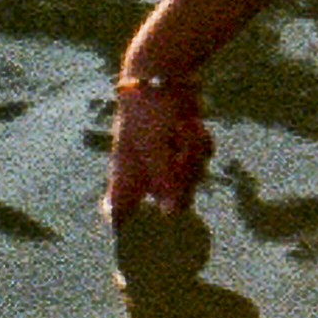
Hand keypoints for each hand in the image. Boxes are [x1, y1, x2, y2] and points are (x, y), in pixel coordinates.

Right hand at [105, 64, 210, 223]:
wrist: (161, 70)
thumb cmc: (146, 110)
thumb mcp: (154, 147)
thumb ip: (164, 182)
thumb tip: (171, 217)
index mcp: (126, 176)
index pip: (117, 216)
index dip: (124, 235)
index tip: (135, 247)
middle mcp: (144, 174)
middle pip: (168, 204)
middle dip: (182, 179)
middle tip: (180, 150)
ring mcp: (165, 163)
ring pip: (189, 182)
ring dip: (193, 156)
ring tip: (186, 129)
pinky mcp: (182, 150)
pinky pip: (199, 163)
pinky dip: (200, 145)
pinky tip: (194, 126)